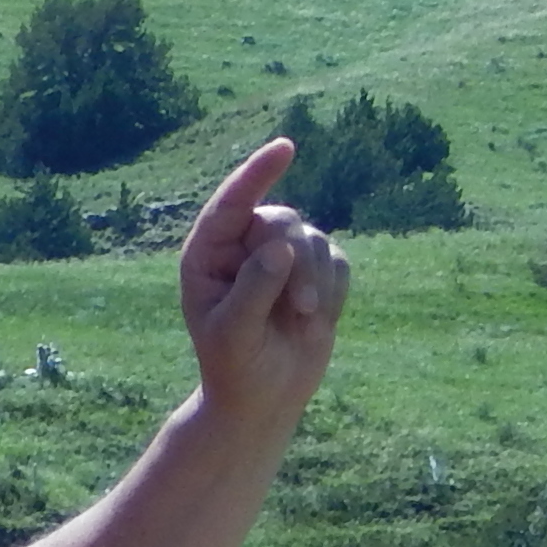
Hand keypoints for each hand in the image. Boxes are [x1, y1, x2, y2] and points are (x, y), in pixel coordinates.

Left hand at [177, 139, 347, 426]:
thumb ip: (253, 289)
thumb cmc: (235, 366)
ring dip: (315, 282)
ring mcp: (280, 255)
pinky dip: (334, 290)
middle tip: (300, 308)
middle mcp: (242, 246)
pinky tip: (314, 319)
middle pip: (281, 222)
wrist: (263, 398)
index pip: (231, 204)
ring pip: (313, 240)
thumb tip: (279, 246)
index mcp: (208, 254)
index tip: (284, 148)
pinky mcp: (315, 269)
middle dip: (296, 264)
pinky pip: (338, 260)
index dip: (257, 173)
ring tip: (303, 320)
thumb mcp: (234, 334)